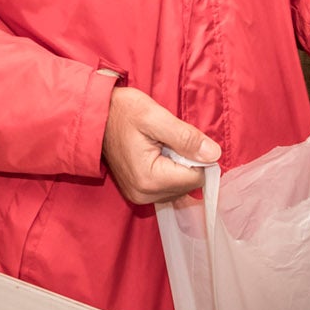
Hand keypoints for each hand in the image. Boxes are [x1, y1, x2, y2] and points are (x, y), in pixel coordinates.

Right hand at [102, 86, 219, 204]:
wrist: (95, 116)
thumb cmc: (122, 112)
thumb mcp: (155, 117)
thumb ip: (186, 137)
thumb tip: (214, 154)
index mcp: (150, 179)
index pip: (196, 177)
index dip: (196, 155)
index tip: (181, 138)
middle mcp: (145, 195)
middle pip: (188, 185)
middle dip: (185, 162)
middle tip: (166, 141)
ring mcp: (139, 197)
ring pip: (179, 188)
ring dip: (177, 167)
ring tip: (159, 146)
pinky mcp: (138, 194)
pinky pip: (167, 188)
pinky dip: (168, 172)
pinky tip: (155, 155)